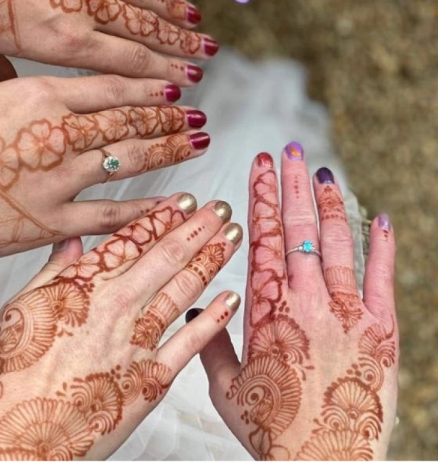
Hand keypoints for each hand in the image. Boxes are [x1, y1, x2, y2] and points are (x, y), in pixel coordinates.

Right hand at [0, 75, 212, 283]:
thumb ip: (28, 95)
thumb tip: (60, 92)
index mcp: (37, 93)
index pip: (112, 84)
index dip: (152, 83)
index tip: (177, 83)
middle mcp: (55, 132)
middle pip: (129, 119)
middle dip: (170, 115)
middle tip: (198, 113)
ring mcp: (56, 180)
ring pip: (129, 160)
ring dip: (169, 150)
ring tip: (198, 141)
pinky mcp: (50, 223)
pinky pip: (111, 216)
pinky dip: (146, 208)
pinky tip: (173, 201)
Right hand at [0, 194, 243, 460]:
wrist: (20, 437)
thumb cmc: (13, 378)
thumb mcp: (21, 308)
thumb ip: (53, 270)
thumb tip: (72, 240)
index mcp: (85, 284)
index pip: (132, 238)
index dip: (163, 215)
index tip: (186, 200)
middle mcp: (116, 306)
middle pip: (166, 256)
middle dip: (198, 228)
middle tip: (220, 209)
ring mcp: (138, 341)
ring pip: (184, 289)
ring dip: (212, 259)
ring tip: (232, 237)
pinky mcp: (152, 379)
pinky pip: (191, 341)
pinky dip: (215, 317)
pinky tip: (231, 298)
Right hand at [199, 147, 397, 460]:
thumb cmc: (273, 432)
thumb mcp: (227, 389)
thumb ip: (213, 343)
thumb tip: (202, 308)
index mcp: (267, 310)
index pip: (264, 237)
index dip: (262, 197)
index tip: (259, 165)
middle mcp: (307, 301)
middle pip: (299, 228)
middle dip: (292, 184)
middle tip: (288, 150)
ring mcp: (347, 312)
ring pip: (336, 243)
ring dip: (329, 203)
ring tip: (322, 171)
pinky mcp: (381, 330)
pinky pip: (383, 278)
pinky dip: (382, 246)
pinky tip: (380, 217)